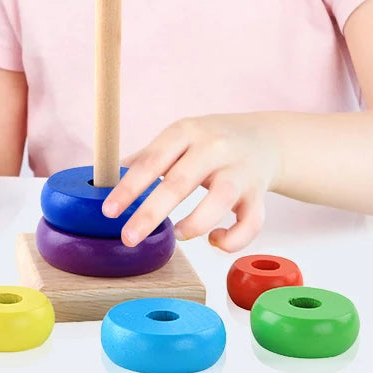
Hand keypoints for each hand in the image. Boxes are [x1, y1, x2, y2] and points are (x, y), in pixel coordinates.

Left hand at [100, 114, 280, 252]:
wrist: (263, 138)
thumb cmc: (211, 141)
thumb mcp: (179, 137)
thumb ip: (149, 156)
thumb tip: (109, 175)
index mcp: (186, 131)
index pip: (152, 160)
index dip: (129, 187)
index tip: (109, 211)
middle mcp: (214, 148)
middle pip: (180, 182)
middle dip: (151, 213)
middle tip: (128, 237)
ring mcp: (239, 170)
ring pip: (220, 200)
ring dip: (196, 224)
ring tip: (178, 235)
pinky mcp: (259, 193)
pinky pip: (251, 222)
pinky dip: (233, 240)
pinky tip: (215, 241)